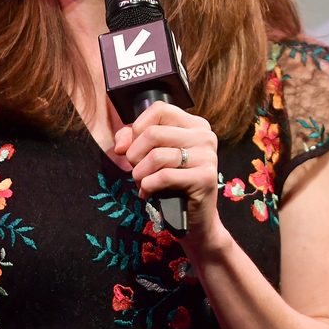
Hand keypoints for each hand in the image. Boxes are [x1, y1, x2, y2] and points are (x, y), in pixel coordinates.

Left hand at [112, 102, 224, 252]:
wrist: (195, 219)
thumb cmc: (172, 184)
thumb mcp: (152, 157)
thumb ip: (133, 140)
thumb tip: (121, 144)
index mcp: (195, 125)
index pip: (160, 109)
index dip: (138, 127)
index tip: (133, 147)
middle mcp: (205, 136)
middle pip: (153, 133)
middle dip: (134, 155)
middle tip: (136, 171)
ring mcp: (208, 156)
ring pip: (156, 155)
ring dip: (139, 174)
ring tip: (142, 183)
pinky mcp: (205, 177)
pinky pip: (164, 176)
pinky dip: (148, 186)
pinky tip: (148, 193)